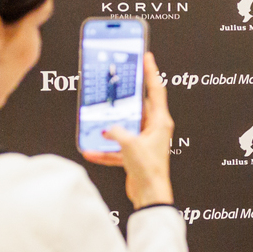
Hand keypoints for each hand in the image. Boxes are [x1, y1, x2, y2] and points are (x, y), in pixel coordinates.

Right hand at [83, 51, 175, 208]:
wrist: (151, 195)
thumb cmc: (149, 169)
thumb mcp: (130, 145)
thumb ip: (117, 132)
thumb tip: (107, 128)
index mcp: (160, 121)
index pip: (156, 90)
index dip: (151, 72)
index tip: (146, 56)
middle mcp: (155, 129)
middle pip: (139, 106)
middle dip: (125, 97)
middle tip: (115, 82)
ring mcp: (145, 141)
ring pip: (126, 126)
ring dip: (111, 125)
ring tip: (97, 116)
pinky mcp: (136, 154)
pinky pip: (118, 147)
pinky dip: (106, 149)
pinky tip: (91, 150)